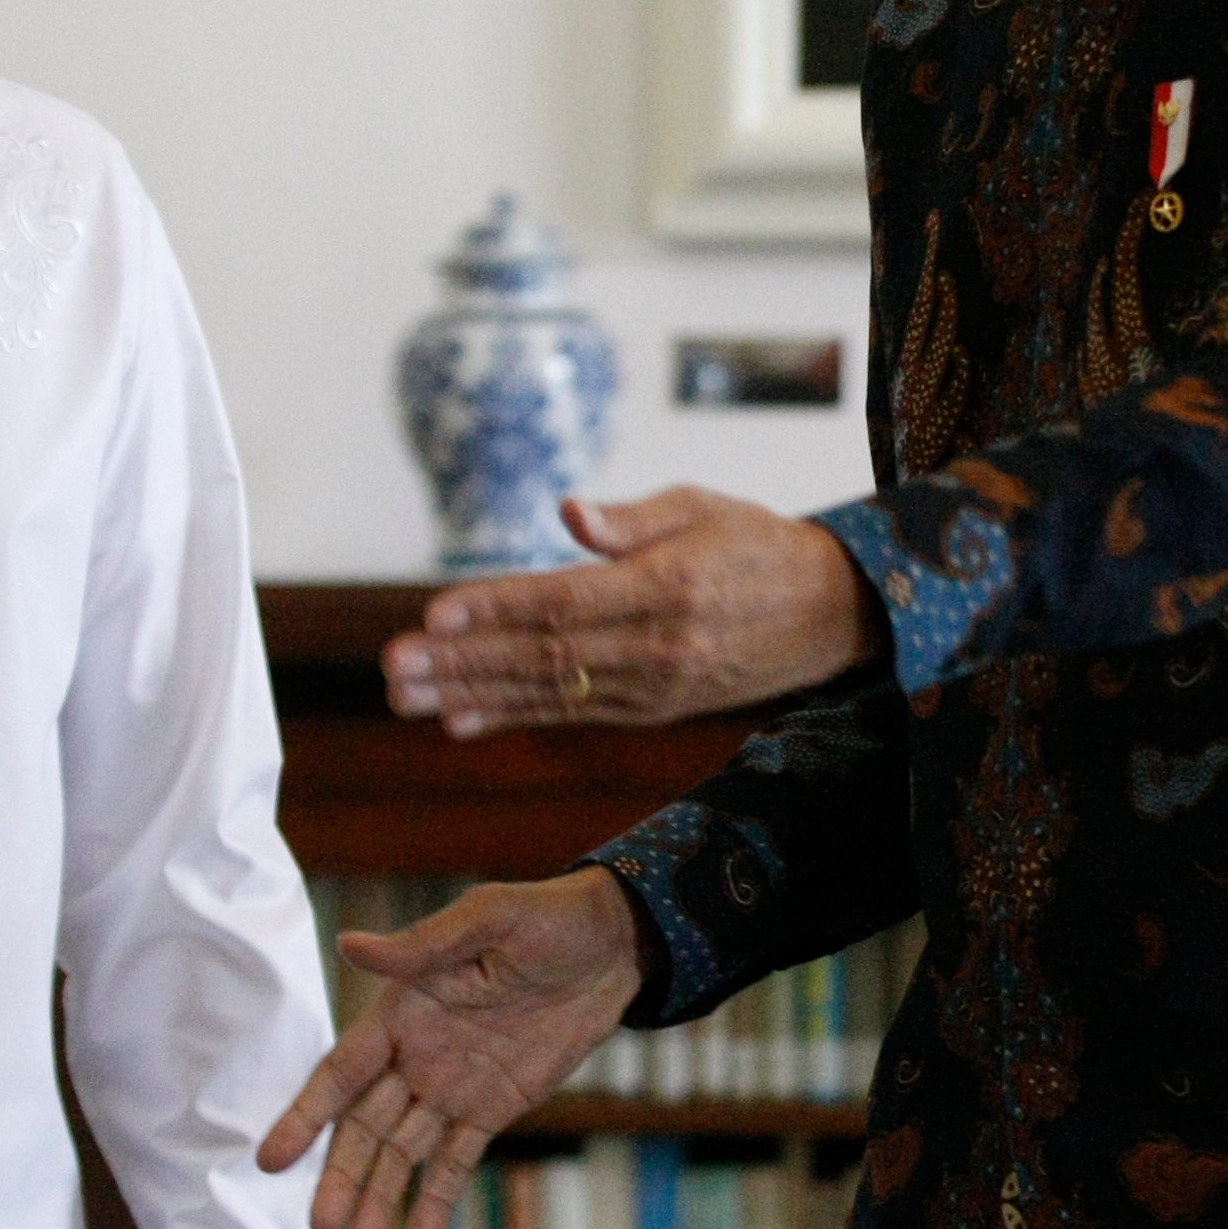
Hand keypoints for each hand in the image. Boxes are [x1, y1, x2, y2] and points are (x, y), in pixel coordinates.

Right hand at [256, 873, 643, 1228]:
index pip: (343, 1072)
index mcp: (404, 1010)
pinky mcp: (494, 1108)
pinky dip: (437, 1199)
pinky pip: (457, 1160)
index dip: (307, 1115)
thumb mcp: (487, 920)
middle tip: (320, 1228)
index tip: (271, 1158)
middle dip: (342, 1176)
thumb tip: (349, 944)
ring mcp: (454, 1086)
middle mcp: (418, 1055)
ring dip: (381, 1198)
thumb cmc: (547, 919)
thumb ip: (421, 947)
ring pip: (404, 1152)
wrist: (615, 947)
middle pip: (366, 1126)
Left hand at [381, 486, 871, 735]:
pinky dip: (511, 715)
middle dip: (463, 663)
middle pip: (544, 656)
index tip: (434, 615)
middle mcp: (657, 646)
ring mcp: (654, 686)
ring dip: (470, 694)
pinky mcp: (652, 707)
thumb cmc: (758, 543)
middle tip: (394, 667)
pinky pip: (572, 711)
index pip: (565, 602)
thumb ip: (633, 519)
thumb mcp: (704, 508)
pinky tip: (458, 720)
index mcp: (668, 587)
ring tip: (405, 696)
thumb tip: (568, 513)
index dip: (496, 610)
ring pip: (549, 691)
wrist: (833, 614)